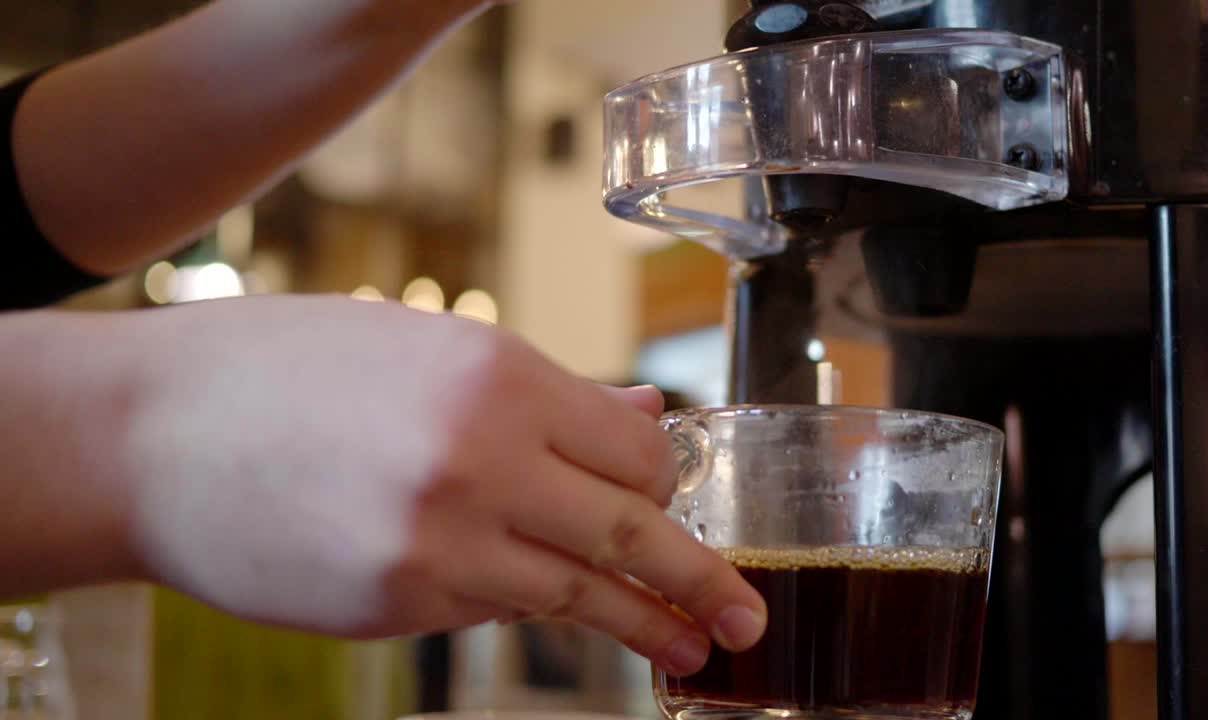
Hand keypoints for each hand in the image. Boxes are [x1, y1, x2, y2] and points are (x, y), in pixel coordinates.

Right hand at [121, 295, 765, 675]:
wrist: (154, 432)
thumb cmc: (294, 371)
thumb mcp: (428, 348)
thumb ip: (545, 395)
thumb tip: (642, 422)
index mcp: (497, 376)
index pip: (633, 449)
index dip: (665, 478)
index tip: (675, 495)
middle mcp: (481, 461)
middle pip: (628, 532)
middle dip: (699, 579)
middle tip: (749, 615)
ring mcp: (439, 544)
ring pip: (573, 591)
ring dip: (644, 623)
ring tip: (695, 649)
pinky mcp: (398, 605)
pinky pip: (490, 606)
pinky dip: (522, 599)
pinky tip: (538, 599)